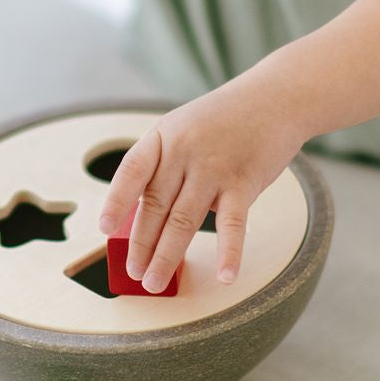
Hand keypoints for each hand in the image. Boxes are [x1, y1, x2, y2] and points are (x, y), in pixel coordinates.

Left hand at [98, 78, 306, 291]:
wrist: (275, 98)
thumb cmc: (225, 120)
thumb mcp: (184, 128)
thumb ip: (165, 166)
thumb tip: (144, 219)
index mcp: (164, 136)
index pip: (132, 170)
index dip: (116, 200)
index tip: (104, 229)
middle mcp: (184, 150)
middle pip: (156, 204)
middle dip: (140, 244)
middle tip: (133, 273)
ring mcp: (214, 167)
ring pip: (183, 220)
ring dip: (166, 256)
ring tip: (154, 282)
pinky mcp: (244, 182)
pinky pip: (232, 224)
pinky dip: (228, 252)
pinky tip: (225, 275)